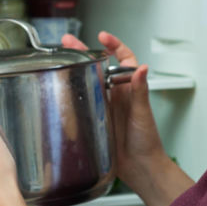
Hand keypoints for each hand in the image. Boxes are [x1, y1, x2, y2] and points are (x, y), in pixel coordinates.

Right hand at [61, 31, 169, 194]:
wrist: (140, 168)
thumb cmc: (147, 142)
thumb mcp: (142, 113)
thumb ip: (141, 91)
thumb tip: (143, 68)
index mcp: (130, 89)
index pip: (123, 59)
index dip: (114, 46)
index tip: (102, 37)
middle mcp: (117, 95)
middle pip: (100, 67)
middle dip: (84, 52)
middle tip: (67, 42)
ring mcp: (105, 107)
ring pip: (89, 83)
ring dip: (76, 70)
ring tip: (59, 58)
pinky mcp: (95, 120)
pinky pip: (82, 104)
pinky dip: (72, 95)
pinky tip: (59, 89)